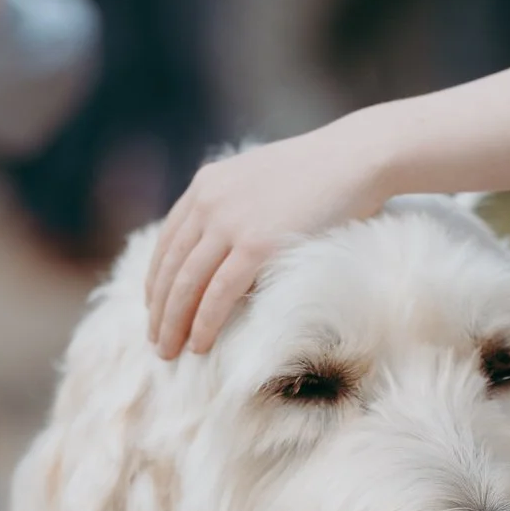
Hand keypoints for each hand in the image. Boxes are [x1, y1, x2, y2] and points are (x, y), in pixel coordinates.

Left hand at [145, 123, 392, 357]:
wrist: (354, 158)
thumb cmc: (318, 173)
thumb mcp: (259, 183)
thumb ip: (234, 209)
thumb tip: (223, 253)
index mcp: (206, 184)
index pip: (167, 242)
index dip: (156, 281)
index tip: (154, 308)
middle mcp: (209, 201)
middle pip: (170, 267)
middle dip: (159, 310)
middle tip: (156, 342)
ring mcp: (230, 223)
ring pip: (186, 285)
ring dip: (173, 324)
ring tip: (170, 353)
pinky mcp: (256, 245)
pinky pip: (219, 294)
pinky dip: (204, 324)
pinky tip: (199, 346)